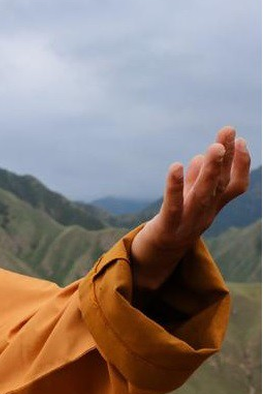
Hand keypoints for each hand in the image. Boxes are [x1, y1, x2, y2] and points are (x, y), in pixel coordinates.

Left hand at [130, 126, 250, 290]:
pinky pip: (173, 206)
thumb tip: (199, 157)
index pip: (232, 185)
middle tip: (228, 132)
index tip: (239, 139)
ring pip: (202, 196)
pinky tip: (176, 166)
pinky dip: (175, 186)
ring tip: (213, 147)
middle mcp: (204, 215)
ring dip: (209, 171)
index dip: (239, 164)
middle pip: (219, 186)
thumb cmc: (171, 227)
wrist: (154, 261)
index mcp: (211, 208)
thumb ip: (192, 182)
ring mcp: (187, 223)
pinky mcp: (167, 228)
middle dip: (225, 158)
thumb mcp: (184, 202)